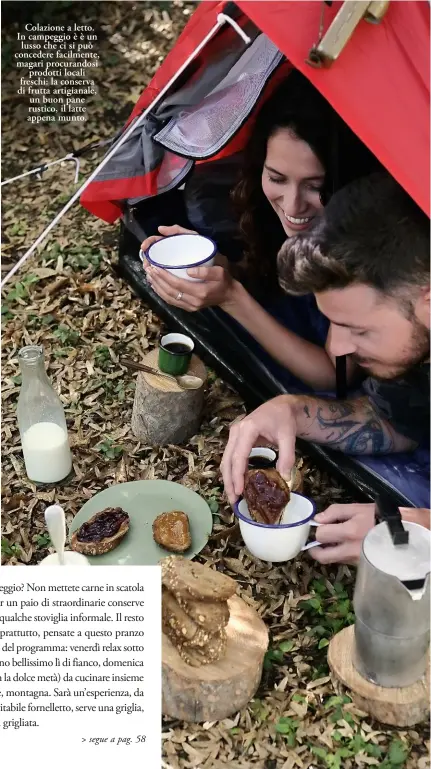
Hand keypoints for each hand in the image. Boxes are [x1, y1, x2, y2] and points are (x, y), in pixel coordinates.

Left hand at [141, 225, 232, 311]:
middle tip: (148, 268)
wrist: (229, 296)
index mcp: (200, 292)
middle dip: (157, 280)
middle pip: (169, 291)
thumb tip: (188, 270)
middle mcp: (193, 302)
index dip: (164, 276)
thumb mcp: (220, 272)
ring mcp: (189, 307)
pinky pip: (171, 301)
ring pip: (168, 298)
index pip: (177, 284)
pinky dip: (161, 293)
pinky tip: (155, 285)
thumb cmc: (224, 281)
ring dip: (156, 286)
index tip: (154, 266)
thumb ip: (205, 271)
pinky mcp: (187, 308)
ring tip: (148, 275)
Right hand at [221, 395, 297, 504]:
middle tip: (233, 501)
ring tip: (233, 497)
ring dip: (228, 479)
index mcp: (248, 429)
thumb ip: (287, 456)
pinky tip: (236, 484)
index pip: (239, 456)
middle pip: (227, 460)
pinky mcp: (235, 439)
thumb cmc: (284, 419)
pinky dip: (231, 472)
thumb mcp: (288, 436)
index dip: (238, 475)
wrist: (280, 407)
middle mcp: (236, 431)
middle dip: (229, 482)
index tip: (240, 492)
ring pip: (226, 460)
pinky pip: (230, 457)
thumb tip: (284, 478)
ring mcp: (234, 435)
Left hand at [310, 504, 430, 565]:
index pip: (322, 535)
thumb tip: (318, 519)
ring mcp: (357, 561)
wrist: (401, 532)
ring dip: (329, 552)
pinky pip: (345, 562)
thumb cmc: (378, 517)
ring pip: (334, 560)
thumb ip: (335, 512)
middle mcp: (351, 550)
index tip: (321, 526)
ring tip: (332, 542)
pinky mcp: (362, 566)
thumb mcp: (357, 508)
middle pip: (323, 557)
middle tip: (316, 543)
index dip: (318, 530)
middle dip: (315, 550)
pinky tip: (345, 546)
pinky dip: (341, 555)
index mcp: (350, 532)